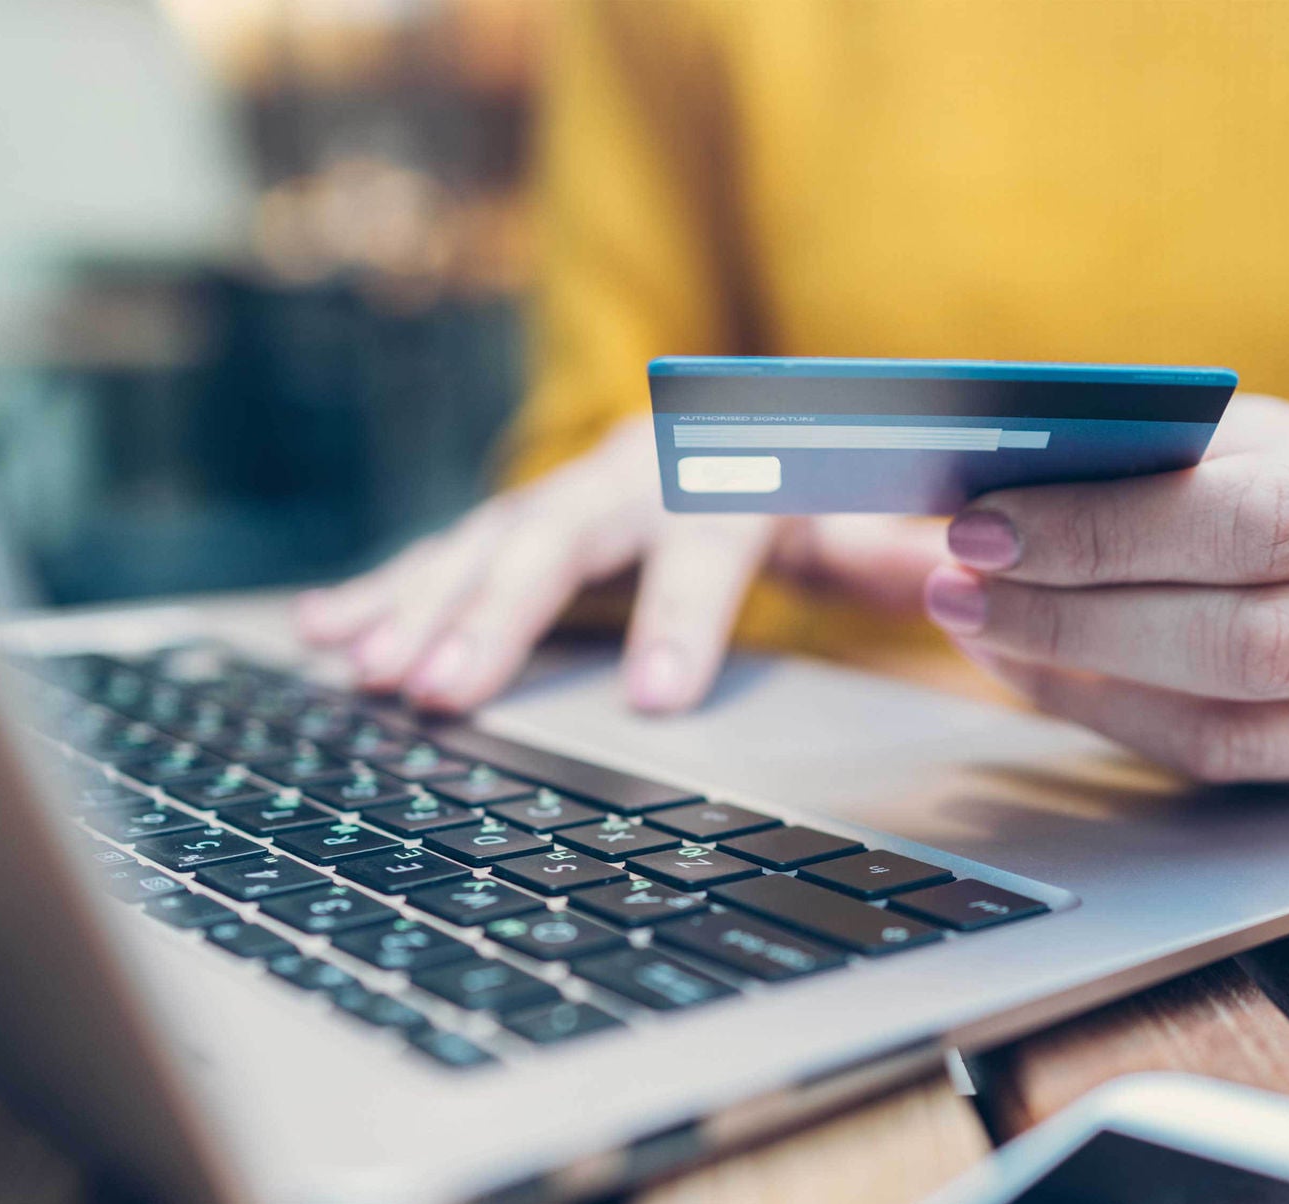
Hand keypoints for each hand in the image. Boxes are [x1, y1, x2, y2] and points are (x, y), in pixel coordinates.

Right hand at [295, 416, 947, 712]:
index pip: (709, 535)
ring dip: (417, 606)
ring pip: (484, 541)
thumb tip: (966, 568)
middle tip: (441, 694)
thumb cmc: (828, 483)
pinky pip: (449, 550)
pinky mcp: (528, 516)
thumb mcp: (884, 514)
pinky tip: (322, 629)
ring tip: (361, 671)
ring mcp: (573, 489)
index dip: (684, 613)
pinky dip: (386, 588)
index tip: (658, 698)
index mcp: (737, 464)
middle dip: (498, 615)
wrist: (772, 421)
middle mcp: (640, 464)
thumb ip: (911, 548)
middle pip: (560, 534)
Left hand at [923, 396, 1288, 816]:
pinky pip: (1243, 777)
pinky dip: (1127, 728)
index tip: (987, 521)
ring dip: (1080, 682)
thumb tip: (995, 459)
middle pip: (1248, 641)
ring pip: (1236, 731)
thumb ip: (1173, 450)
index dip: (1112, 531)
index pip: (1269, 520)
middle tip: (955, 583)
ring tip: (981, 627)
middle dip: (1072, 616)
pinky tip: (1057, 679)